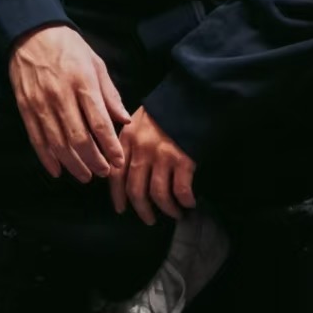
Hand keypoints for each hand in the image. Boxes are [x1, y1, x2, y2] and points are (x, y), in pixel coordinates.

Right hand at [8, 25, 128, 183]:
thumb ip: (110, 94)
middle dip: (93, 160)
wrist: (32, 33)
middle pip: (79, 138)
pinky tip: (57, 170)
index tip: (118, 161)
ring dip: (73, 164)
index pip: (99, 122)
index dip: (110, 146)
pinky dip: (47, 158)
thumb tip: (125, 119)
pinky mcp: (26, 108)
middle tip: (103, 173)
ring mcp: (41, 103)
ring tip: (85, 176)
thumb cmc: (69, 48)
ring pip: (58, 143)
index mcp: (83, 83)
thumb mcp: (96, 63)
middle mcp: (61, 96)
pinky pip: (37, 139)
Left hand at [110, 108, 195, 225]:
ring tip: (174, 214)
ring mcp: (162, 155)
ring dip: (166, 209)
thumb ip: (130, 139)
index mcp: (128, 138)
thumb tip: (124, 164)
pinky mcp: (183, 159)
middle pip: (135, 189)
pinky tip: (189, 203)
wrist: (197, 93)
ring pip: (158, 194)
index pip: (115, 174)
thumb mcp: (141, 117)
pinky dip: (185, 201)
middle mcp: (142, 149)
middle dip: (142, 209)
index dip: (117, 195)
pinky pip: (180, 190)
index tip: (121, 208)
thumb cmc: (170, 106)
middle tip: (148, 219)